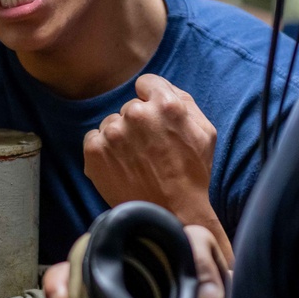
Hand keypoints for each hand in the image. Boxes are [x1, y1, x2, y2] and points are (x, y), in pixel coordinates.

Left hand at [83, 73, 218, 232]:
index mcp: (166, 104)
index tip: (155, 120)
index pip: (146, 84)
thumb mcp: (205, 132)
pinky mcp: (94, 151)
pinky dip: (102, 151)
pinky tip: (119, 166)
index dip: (152, 101)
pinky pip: (93, 138)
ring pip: (112, 123)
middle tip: (149, 150)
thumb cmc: (192, 174)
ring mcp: (113, 133)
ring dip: (120, 138)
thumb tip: (158, 88)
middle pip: (130, 107)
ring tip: (135, 162)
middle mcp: (137, 114)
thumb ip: (184, 101)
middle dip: (138, 124)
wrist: (172, 214)